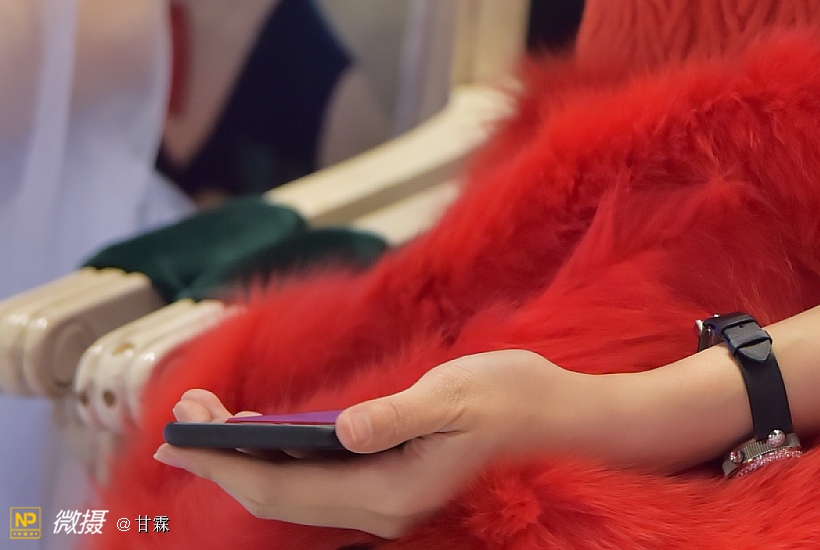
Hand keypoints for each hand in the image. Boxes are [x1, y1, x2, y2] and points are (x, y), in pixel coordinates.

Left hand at [154, 353, 577, 536]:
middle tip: (178, 420)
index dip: (230, 463)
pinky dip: (280, 454)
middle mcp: (378, 507)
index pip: (286, 485)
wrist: (561, 417)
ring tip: (206, 422)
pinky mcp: (389, 481)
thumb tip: (341, 427)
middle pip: (281, 494)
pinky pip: (317, 478)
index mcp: (388, 489)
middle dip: (224, 461)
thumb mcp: (459, 391)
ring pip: (296, 489)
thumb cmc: (515, 396)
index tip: (186, 437)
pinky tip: (264, 429)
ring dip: (248, 457)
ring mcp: (383, 498)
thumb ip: (399, 412)